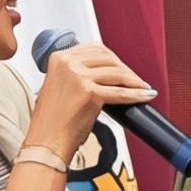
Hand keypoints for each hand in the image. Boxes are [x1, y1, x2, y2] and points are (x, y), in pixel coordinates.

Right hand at [25, 44, 155, 160]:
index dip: (113, 58)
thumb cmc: (52, 121)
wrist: (46, 142)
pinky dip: (136, 94)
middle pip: (108, 58)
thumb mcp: (59, 86)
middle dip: (125, 69)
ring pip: (117, 73)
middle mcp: (68, 63)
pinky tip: (145, 96)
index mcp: (59, 58)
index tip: (122, 67)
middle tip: (135, 80)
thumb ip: (75, 74)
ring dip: (134, 81)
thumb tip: (102, 73)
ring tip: (142, 88)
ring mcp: (79, 77)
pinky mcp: (90, 93)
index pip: (94, 49)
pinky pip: (120, 92)